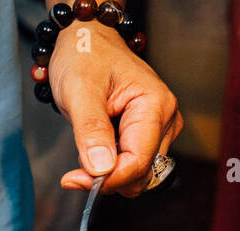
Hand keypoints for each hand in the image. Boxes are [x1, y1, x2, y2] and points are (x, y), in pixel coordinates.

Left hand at [47, 20, 181, 197]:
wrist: (86, 42)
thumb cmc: (85, 57)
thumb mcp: (80, 90)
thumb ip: (91, 129)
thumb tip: (102, 169)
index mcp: (155, 106)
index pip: (139, 162)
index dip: (109, 179)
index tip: (74, 179)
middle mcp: (165, 120)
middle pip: (141, 173)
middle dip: (107, 178)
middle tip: (73, 171)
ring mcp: (159, 129)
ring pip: (137, 174)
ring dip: (108, 174)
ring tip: (85, 151)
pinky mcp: (148, 136)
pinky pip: (132, 166)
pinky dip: (110, 168)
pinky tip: (94, 152)